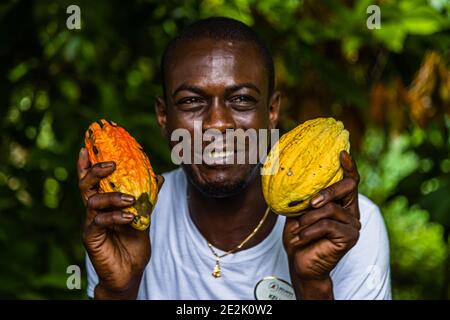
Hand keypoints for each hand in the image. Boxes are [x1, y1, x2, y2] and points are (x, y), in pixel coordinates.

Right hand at [77, 147, 163, 298]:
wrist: (131, 270)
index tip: (86, 146)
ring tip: (131, 199)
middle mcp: (94, 210)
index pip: (92, 180)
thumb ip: (147, 196)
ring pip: (92, 201)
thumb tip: (158, 176)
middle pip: (85, 185)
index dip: (87, 164)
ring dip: (112, 197)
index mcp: (104, 202)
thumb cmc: (134, 242)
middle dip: (95, 171)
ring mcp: (91, 223)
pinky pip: (99, 221)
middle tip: (112, 164)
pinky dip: (115, 216)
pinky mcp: (91, 237)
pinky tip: (129, 217)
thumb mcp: (143, 215)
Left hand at [283, 151, 360, 298]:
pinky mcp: (350, 237)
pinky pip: (328, 225)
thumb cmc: (299, 235)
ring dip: (309, 218)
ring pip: (331, 208)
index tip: (341, 152)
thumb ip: (301, 196)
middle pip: (348, 187)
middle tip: (310, 201)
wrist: (300, 263)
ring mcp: (353, 225)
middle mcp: (351, 211)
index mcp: (341, 202)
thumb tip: (288, 174)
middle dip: (328, 190)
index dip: (348, 166)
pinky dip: (311, 230)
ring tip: (298, 227)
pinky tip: (301, 236)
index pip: (349, 180)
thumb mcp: (297, 211)